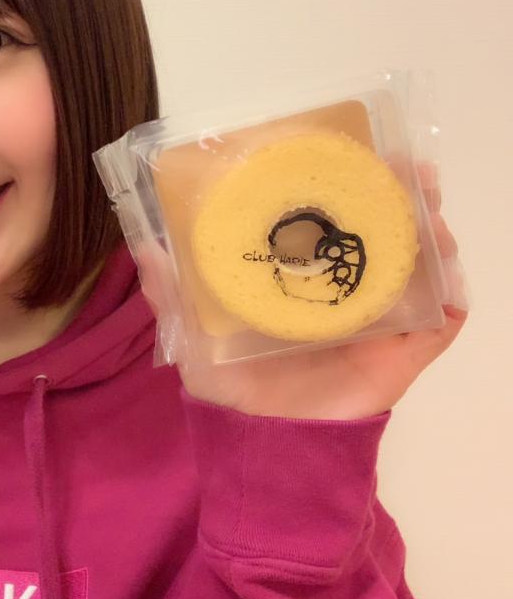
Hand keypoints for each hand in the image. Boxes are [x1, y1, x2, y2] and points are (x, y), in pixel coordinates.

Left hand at [138, 162, 468, 419]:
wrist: (266, 448)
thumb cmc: (230, 391)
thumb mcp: (191, 337)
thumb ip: (170, 293)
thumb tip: (146, 244)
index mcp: (298, 277)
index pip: (325, 220)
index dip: (339, 184)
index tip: (345, 150)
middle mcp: (341, 291)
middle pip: (379, 232)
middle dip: (395, 194)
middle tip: (401, 166)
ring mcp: (377, 320)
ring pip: (417, 265)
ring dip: (430, 230)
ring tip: (427, 205)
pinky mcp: (403, 354)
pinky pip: (440, 321)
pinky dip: (452, 294)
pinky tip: (446, 271)